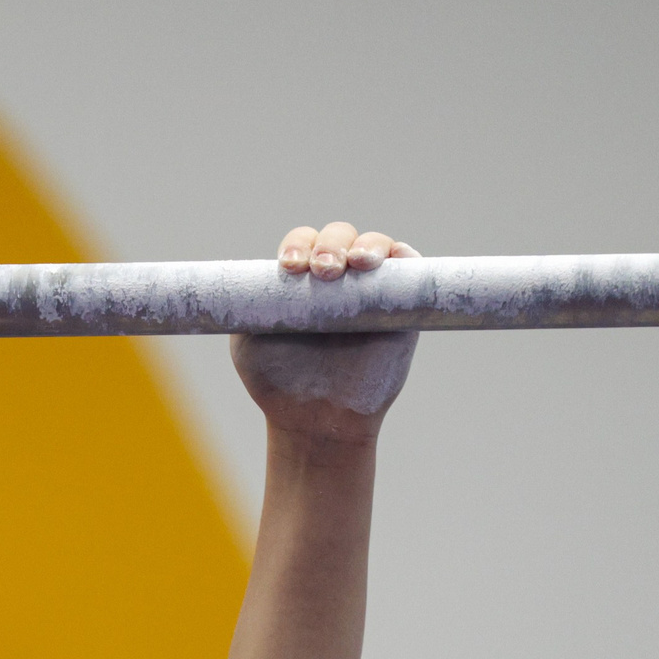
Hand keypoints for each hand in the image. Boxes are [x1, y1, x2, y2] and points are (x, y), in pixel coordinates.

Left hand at [230, 220, 419, 447]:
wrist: (317, 421)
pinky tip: (391, 260)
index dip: (298, 246)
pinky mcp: (403, 306)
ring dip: (367, 246)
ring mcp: (371, 290)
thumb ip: (248, 308)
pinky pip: (410, 268)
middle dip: (330, 245)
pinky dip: (403, 256)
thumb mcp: (249, 343)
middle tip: (323, 270)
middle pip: (338, 236)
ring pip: (376, 246)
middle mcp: (337, 278)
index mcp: (301, 280)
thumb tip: (253, 280)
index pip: (303, 243)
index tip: (291, 268)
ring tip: (356, 264)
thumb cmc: (279, 382)